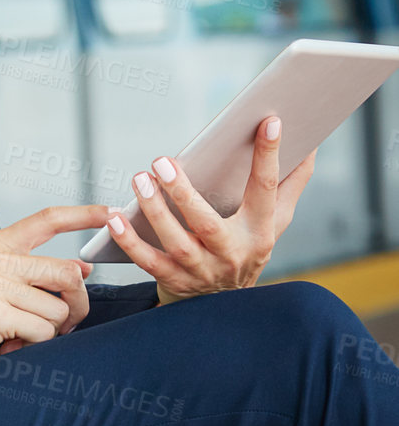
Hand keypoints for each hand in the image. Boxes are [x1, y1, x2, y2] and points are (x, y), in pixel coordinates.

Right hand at [0, 204, 109, 385]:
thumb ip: (28, 273)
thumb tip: (82, 271)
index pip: (46, 220)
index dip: (83, 214)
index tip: (110, 211)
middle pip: (68, 273)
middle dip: (75, 306)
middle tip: (59, 326)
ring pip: (59, 309)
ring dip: (49, 333)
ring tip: (20, 337)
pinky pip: (44, 332)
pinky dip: (34, 346)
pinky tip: (8, 345)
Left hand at [104, 115, 314, 303]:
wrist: (226, 304)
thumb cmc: (249, 246)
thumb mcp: (275, 220)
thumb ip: (291, 183)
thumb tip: (311, 144)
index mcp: (260, 231)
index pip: (266, 189)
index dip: (269, 156)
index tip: (268, 122)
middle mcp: (232, 252)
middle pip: (206, 223)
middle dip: (183, 193)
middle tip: (161, 160)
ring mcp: (201, 269)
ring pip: (175, 242)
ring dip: (154, 211)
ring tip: (139, 179)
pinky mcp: (173, 280)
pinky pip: (147, 260)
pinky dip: (129, 240)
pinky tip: (114, 216)